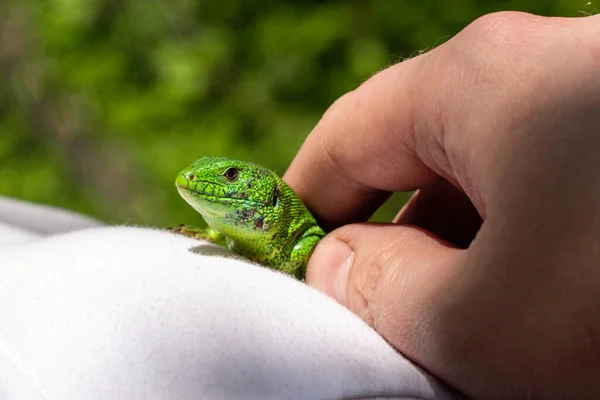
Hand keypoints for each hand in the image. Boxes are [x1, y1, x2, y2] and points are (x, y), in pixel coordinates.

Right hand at [284, 11, 599, 398]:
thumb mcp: (482, 322)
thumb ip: (378, 290)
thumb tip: (335, 259)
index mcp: (480, 79)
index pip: (347, 137)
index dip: (302, 203)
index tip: (284, 264)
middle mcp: (542, 66)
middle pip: (421, 162)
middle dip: (392, 243)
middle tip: (383, 320)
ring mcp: (596, 100)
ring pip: (491, 185)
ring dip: (467, 256)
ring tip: (470, 328)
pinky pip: (552, 192)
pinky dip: (528, 249)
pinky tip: (540, 306)